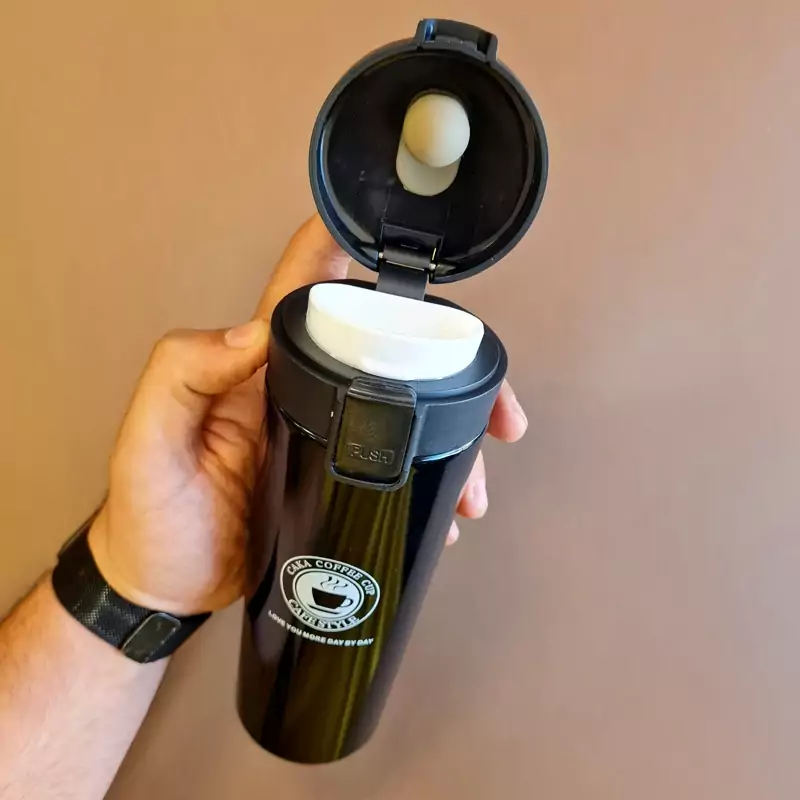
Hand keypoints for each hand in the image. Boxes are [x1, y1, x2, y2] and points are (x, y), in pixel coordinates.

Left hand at [88, 217, 527, 614]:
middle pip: (388, 351)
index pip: (308, 288)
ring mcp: (326, 435)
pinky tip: (447, 507)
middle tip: (493, 410)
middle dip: (448, 367)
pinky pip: (395, 465)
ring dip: (452, 437)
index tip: (401, 236)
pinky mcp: (337, 479)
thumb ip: (182, 375)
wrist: (166, 588)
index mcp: (260, 365)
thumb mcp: (149, 441)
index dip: (347, 247)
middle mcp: (303, 389)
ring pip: (407, 412)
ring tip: (472, 483)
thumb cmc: (149, 517)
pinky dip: (430, 480)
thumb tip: (250, 331)